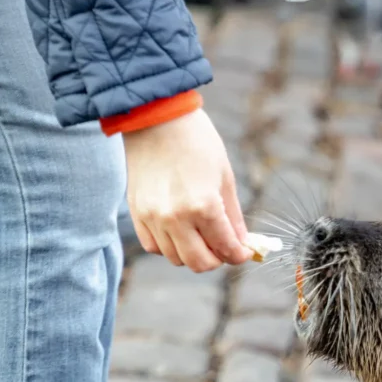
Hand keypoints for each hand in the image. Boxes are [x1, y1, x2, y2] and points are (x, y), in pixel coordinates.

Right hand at [123, 109, 252, 270]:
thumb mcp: (224, 177)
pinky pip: (154, 246)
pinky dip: (169, 246)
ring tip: (203, 235)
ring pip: (176, 258)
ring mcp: (152, 217)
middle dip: (218, 259)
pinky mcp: (136, 213)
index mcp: (203, 206)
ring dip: (193, 253)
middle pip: (200, 263)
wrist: (156, 118)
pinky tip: (181, 231)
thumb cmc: (196, 142)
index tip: (245, 251)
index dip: (240, 254)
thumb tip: (242, 243)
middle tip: (225, 247)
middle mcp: (175, 217)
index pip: (226, 248)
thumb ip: (233, 216)